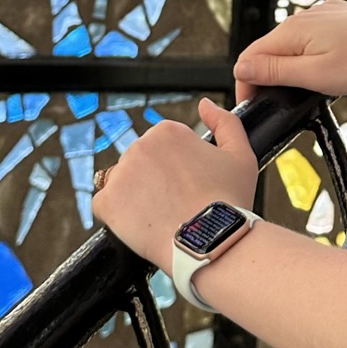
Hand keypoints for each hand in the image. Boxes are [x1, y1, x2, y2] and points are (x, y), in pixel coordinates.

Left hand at [93, 98, 257, 267]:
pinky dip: (120, 218)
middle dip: (155, 182)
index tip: (189, 187)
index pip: (162, 148)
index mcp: (167, 131)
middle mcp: (139, 146)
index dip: (177, 171)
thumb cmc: (229, 203)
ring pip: (123, 184)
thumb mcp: (240, 155)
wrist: (211, 243)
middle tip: (178, 205)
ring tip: (163, 217)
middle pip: (141, 164)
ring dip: (136, 198)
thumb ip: (225, 122)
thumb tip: (206, 104)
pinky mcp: (106, 202)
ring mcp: (120, 174)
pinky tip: (145, 226)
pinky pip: (106, 206)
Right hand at [234, 2, 346, 103]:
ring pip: (289, 43)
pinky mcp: (334, 17)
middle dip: (266, 76)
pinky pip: (309, 36)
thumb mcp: (316, 75)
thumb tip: (241, 67)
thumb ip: (276, 71)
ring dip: (287, 66)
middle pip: (268, 49)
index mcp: (291, 31)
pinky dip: (307, 54)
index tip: (252, 105)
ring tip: (303, 88)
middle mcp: (301, 17)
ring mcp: (318, 14)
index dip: (245, 83)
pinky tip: (323, 68)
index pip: (249, 56)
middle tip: (280, 102)